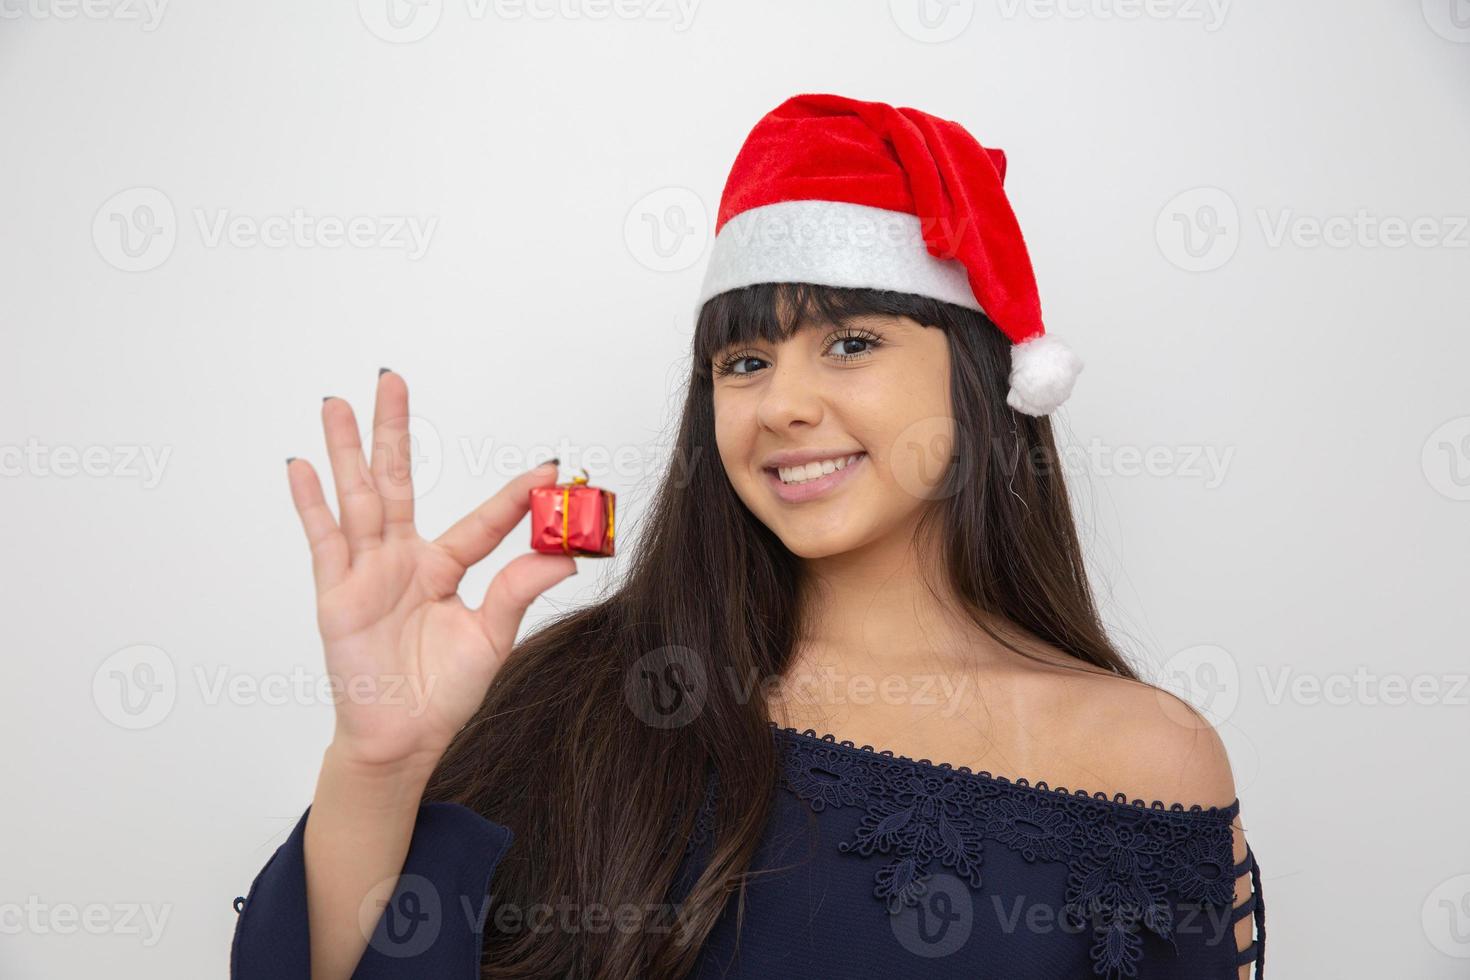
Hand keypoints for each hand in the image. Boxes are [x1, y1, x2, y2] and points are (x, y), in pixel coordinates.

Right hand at [284, 370, 575, 772]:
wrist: (401, 738)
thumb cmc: (442, 693)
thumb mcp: (491, 638)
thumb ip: (518, 590)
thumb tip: (566, 556)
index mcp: (446, 569)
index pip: (484, 521)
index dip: (515, 497)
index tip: (550, 468)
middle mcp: (405, 561)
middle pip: (398, 482)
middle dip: (393, 431)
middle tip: (392, 378)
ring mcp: (367, 573)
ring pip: (357, 498)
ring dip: (347, 450)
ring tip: (340, 403)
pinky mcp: (337, 594)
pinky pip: (323, 541)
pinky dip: (310, 504)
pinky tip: (302, 466)